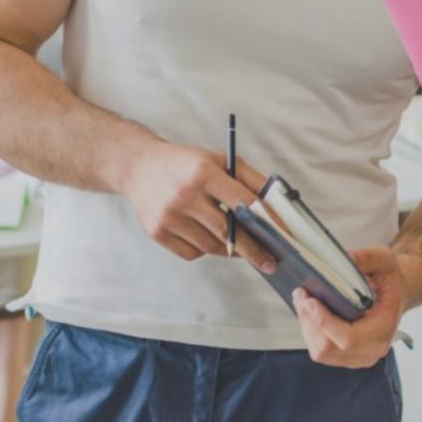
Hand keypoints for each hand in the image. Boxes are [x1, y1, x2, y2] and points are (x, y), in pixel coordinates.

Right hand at [118, 140, 277, 271]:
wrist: (140, 167)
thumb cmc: (187, 164)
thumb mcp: (217, 160)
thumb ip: (248, 179)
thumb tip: (276, 204)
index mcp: (204, 172)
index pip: (242, 201)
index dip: (265, 220)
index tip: (282, 236)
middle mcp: (185, 194)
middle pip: (227, 231)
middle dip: (252, 249)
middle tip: (269, 262)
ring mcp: (168, 215)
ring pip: (210, 246)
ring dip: (228, 248)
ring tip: (237, 243)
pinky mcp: (157, 232)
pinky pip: (192, 253)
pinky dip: (204, 249)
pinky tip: (205, 235)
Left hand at [293, 246, 406, 367]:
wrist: (397, 293)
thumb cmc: (390, 279)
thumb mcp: (384, 259)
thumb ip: (365, 258)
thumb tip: (343, 260)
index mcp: (384, 326)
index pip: (348, 338)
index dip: (324, 323)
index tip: (310, 301)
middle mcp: (373, 347)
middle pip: (329, 348)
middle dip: (309, 321)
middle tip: (301, 295)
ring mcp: (360, 356)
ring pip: (321, 352)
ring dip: (307, 327)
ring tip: (303, 302)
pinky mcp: (349, 357)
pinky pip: (322, 352)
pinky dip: (312, 333)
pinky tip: (310, 314)